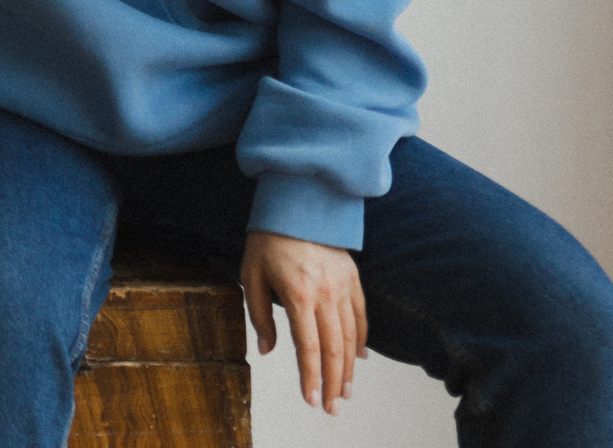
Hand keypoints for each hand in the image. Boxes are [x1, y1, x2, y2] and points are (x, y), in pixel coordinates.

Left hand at [241, 229, 365, 414]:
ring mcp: (343, 286)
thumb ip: (259, 315)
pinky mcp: (353, 278)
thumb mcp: (250, 275)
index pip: (308, 347)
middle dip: (334, 383)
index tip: (311, 400)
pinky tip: (359, 360)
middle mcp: (325, 293)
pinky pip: (361, 316)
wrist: (296, 203)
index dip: (311, 377)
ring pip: (351, 337)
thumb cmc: (266, 240)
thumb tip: (267, 349)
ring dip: (350, 369)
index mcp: (298, 294)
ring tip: (346, 392)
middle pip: (334, 349)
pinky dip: (361, 340)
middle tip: (333, 408)